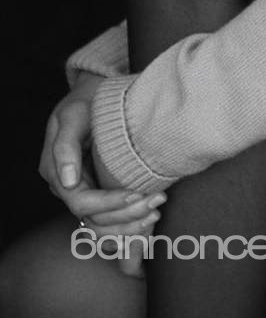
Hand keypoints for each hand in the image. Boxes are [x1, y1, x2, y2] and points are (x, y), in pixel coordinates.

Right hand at [39, 75, 165, 276]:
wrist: (96, 91)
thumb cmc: (86, 99)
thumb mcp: (73, 113)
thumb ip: (65, 145)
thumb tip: (67, 181)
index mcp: (56, 172)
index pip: (80, 202)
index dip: (108, 203)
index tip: (137, 194)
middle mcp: (67, 187)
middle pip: (93, 218)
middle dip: (125, 215)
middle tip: (157, 201)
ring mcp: (82, 190)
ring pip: (101, 225)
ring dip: (128, 226)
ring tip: (155, 212)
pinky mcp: (98, 190)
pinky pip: (108, 219)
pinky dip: (126, 226)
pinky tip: (147, 222)